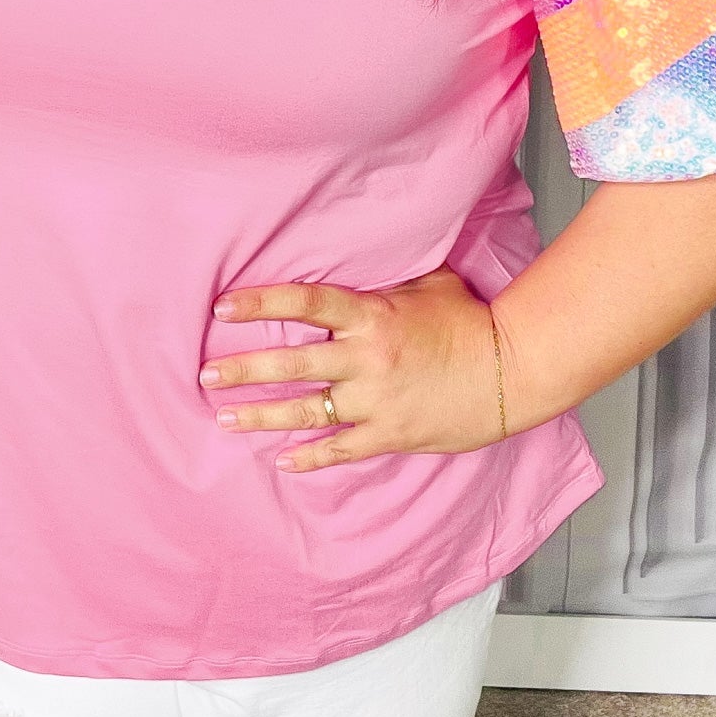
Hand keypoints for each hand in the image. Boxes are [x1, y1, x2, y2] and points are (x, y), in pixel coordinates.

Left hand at [197, 266, 504, 472]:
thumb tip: (361, 256)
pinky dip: (309, 456)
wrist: (510, 371)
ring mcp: (376, 401)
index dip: (261, 303)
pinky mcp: (390, 434)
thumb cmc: (470, 321)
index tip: (223, 305)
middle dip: (243, 370)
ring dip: (261, 416)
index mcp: (372, 315)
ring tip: (224, 418)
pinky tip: (281, 460)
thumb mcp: (427, 284)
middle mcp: (367, 359)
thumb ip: (385, 280)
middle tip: (205, 374)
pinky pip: (340, 448)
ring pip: (306, 412)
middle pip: (292, 364)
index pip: (305, 303)